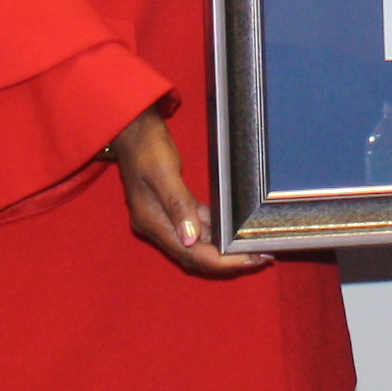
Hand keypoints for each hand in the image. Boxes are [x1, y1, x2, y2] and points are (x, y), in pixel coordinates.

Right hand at [109, 107, 269, 277]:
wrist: (132, 129)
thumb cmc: (146, 147)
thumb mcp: (163, 173)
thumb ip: (177, 205)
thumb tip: (190, 239)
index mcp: (152, 222)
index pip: (190, 253)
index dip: (220, 261)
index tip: (247, 261)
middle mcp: (157, 226)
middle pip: (195, 255)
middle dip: (226, 260)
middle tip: (259, 258)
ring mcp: (164, 218)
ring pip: (197, 243)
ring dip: (223, 249)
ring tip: (252, 248)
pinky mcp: (172, 207)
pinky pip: (196, 226)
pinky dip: (214, 231)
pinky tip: (233, 230)